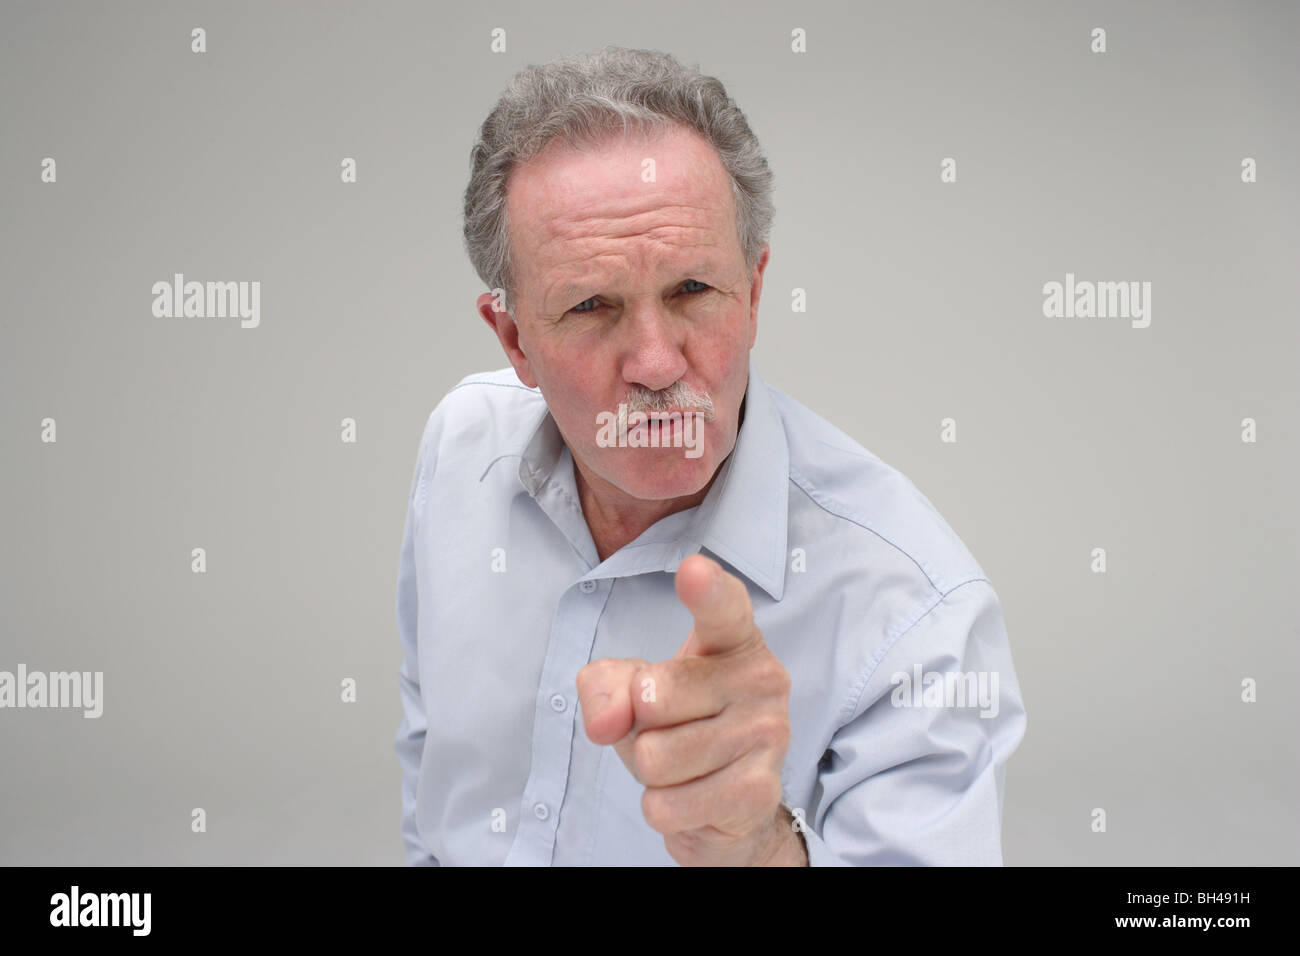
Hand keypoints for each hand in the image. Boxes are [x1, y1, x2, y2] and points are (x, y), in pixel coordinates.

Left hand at [576, 554, 803, 865]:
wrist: (729, 806)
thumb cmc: (679, 728)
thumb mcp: (631, 693)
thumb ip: (605, 685)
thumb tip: (607, 724)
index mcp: (733, 640)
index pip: (723, 608)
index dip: (707, 590)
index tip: (693, 569)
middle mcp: (762, 679)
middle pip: (652, 698)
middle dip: (639, 726)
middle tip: (669, 731)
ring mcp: (768, 735)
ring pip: (655, 758)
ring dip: (651, 774)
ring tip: (683, 767)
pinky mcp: (759, 791)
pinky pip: (668, 804)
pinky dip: (663, 809)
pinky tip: (694, 799)